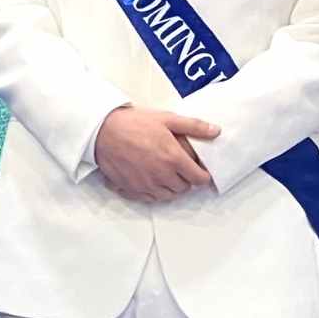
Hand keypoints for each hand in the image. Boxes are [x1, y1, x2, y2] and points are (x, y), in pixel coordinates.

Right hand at [95, 106, 219, 201]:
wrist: (102, 131)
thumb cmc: (134, 123)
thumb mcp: (167, 119)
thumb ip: (194, 126)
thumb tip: (216, 131)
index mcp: (173, 159)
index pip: (198, 179)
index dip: (203, 176)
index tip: (201, 171)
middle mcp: (161, 176)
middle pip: (184, 188)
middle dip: (187, 180)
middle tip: (183, 169)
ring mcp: (146, 185)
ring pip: (168, 196)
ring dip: (172, 188)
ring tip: (168, 175)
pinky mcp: (132, 190)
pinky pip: (150, 199)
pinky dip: (155, 193)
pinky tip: (152, 180)